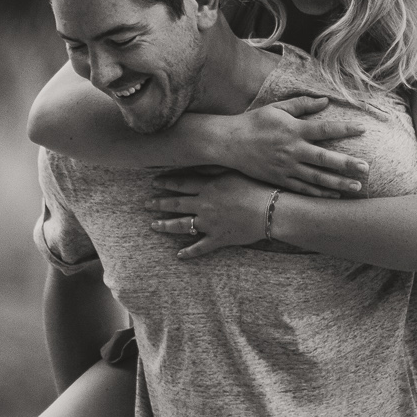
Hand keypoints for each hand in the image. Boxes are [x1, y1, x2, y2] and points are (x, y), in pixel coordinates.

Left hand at [147, 170, 278, 258]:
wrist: (271, 210)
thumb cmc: (256, 187)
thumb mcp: (233, 171)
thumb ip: (213, 167)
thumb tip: (195, 161)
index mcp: (208, 187)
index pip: (181, 184)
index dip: (166, 183)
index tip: (154, 183)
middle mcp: (205, 205)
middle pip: (177, 204)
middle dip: (159, 204)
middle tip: (146, 204)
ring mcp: (210, 224)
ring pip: (183, 225)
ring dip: (166, 226)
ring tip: (154, 226)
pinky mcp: (219, 239)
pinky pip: (201, 247)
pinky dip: (189, 252)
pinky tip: (179, 255)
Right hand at [218, 96, 366, 197]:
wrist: (229, 143)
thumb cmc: (254, 122)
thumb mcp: (277, 108)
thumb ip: (302, 105)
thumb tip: (325, 101)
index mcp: (293, 129)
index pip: (325, 129)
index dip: (345, 129)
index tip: (363, 129)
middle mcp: (292, 150)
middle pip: (325, 159)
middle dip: (347, 164)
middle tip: (366, 168)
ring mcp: (286, 167)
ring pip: (317, 178)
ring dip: (338, 183)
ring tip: (356, 187)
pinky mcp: (280, 180)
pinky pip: (303, 189)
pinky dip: (319, 194)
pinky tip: (334, 195)